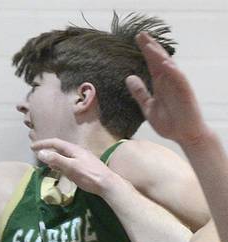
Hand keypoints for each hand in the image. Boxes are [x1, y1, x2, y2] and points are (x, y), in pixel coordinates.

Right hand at [31, 138, 117, 196]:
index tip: (31, 147)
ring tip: (42, 161)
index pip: (55, 142)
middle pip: (58, 148)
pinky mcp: (80, 168)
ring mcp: (78, 160)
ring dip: (51, 157)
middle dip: (46, 149)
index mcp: (73, 149)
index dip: (43, 144)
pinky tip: (55, 170)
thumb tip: (41, 153)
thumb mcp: (71, 166)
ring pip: (62, 156)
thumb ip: (56, 159)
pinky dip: (57, 165)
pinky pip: (65, 163)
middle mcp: (75, 152)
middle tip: (35, 153)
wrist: (106, 184)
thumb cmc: (89, 174)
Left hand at [126, 32, 208, 146]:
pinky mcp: (185, 92)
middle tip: (141, 34)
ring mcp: (177, 86)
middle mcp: (169, 81)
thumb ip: (139, 93)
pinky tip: (165, 63)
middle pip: (159, 60)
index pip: (151, 63)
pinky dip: (172, 70)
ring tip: (149, 45)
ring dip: (159, 55)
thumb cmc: (169, 122)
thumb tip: (129, 77)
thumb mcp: (148, 107)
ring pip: (169, 66)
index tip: (136, 39)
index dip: (145, 51)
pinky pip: (179, 79)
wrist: (183, 135)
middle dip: (150, 47)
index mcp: (160, 84)